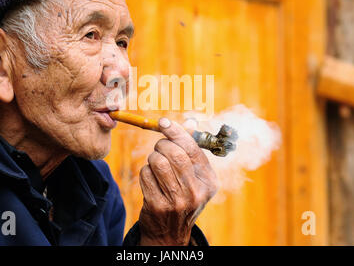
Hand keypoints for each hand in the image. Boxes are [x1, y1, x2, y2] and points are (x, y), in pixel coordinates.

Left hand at [138, 118, 218, 245]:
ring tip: (156, 164)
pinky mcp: (158, 205)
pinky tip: (151, 179)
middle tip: (160, 148)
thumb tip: (190, 121)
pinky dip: (145, 171)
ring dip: (152, 158)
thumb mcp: (194, 177)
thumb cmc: (183, 196)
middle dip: (162, 145)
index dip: (176, 132)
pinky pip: (145, 174)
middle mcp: (196, 192)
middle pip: (174, 153)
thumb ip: (191, 150)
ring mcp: (177, 201)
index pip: (192, 148)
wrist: (171, 232)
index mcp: (209, 181)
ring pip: (157, 162)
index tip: (163, 122)